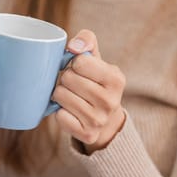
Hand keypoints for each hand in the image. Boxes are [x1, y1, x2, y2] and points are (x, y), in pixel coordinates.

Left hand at [52, 30, 126, 153]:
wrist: (105, 119)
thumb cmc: (95, 81)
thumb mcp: (96, 58)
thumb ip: (86, 41)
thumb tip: (73, 47)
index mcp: (116, 78)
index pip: (80, 62)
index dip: (74, 63)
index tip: (79, 70)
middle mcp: (111, 101)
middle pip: (68, 79)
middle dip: (65, 79)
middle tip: (73, 85)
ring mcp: (99, 120)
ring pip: (61, 97)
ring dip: (60, 95)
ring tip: (71, 97)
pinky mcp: (88, 134)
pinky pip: (60, 117)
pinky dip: (60, 112)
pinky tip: (70, 112)